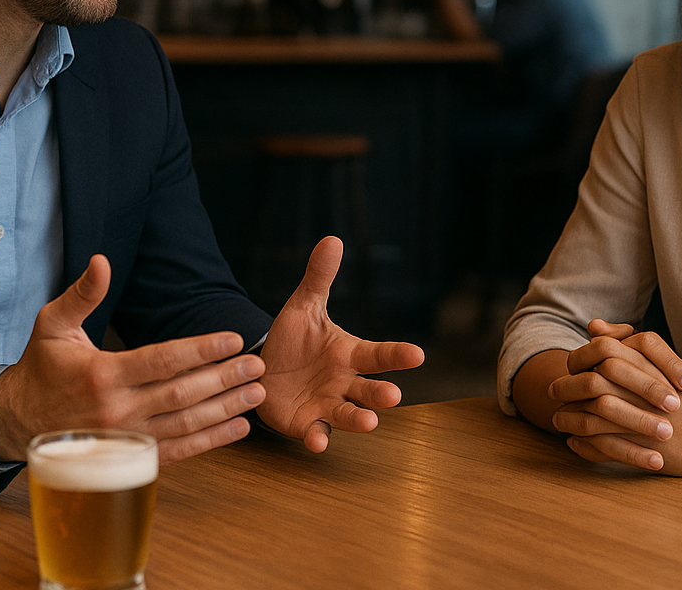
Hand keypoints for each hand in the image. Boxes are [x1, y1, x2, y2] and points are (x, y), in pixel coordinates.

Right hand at [0, 255, 266, 463]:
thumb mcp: (52, 324)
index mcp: (102, 374)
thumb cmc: (40, 368)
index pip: (163, 359)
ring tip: (257, 393)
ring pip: (185, 424)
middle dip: (225, 377)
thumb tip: (101, 261)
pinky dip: (210, 441)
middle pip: (182, 392)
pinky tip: (237, 426)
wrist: (17, 421)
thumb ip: (82, 294)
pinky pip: (177, 450)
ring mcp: (125, 437)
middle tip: (258, 364)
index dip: (202, 348)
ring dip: (225, 408)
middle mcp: (117, 409)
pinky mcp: (130, 455)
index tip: (234, 338)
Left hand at [256, 236, 425, 450]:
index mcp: (350, 354)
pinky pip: (316, 433)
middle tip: (393, 395)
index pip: (379, 354)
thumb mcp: (304, 306)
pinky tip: (318, 441)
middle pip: (369, 389)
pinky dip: (318, 438)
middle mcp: (345, 383)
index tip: (418, 355)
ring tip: (370, 422)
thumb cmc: (294, 340)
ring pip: (349, 415)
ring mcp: (328, 405)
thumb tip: (332, 239)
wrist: (264, 369)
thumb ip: (319, 278)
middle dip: (381, 394)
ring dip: (359, 419)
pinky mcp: (307, 424)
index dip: (398, 355)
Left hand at [548, 320, 681, 471]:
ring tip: (558, 421)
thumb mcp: (669, 365)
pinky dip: (585, 445)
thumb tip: (594, 325)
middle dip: (568, 388)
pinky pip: (606, 446)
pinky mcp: (648, 448)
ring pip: (595, 416)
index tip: (569, 366)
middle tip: (553, 392)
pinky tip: (574, 444)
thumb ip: (631, 346)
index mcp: (653, 365)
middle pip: (593, 382)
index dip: (580, 358)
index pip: (604, 352)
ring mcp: (647, 420)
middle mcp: (647, 390)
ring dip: (571, 419)